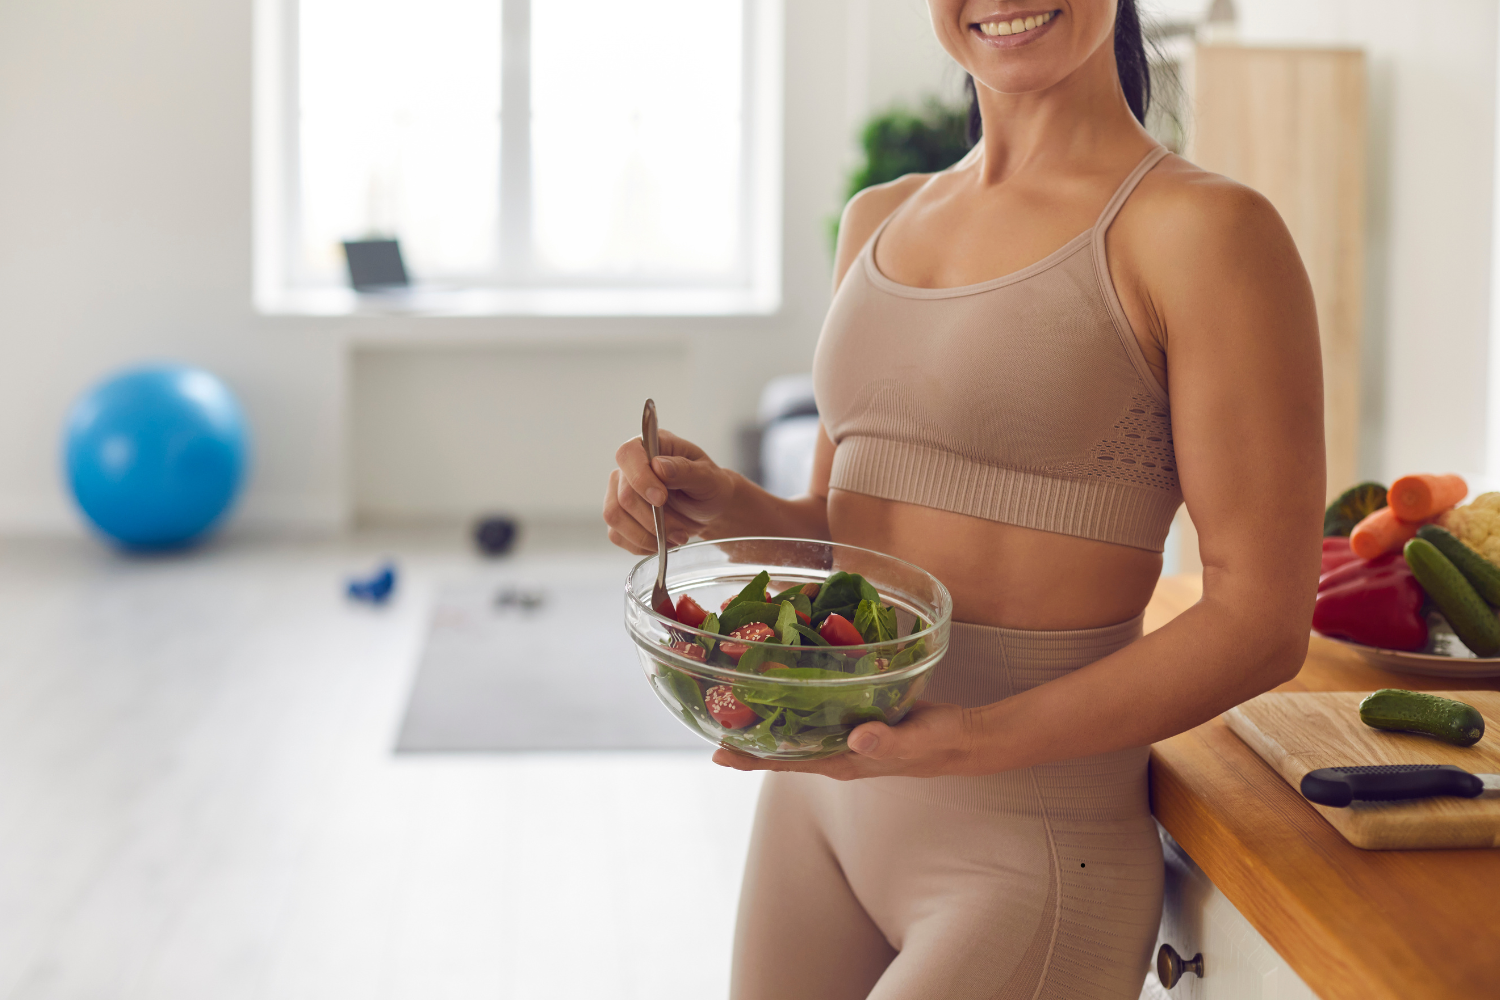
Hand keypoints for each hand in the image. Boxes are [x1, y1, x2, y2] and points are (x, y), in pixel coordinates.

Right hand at [603, 429, 738, 554]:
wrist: (708, 509)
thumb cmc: (709, 486)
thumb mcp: (707, 477)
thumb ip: (685, 470)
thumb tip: (659, 466)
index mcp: (651, 446)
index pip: (628, 455)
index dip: (640, 478)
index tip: (661, 499)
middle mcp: (629, 468)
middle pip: (624, 496)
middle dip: (654, 520)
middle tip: (680, 532)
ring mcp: (619, 492)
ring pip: (615, 517)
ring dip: (647, 536)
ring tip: (675, 538)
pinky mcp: (619, 516)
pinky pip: (617, 535)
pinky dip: (641, 544)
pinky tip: (661, 542)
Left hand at [710, 702, 979, 778]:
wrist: (961, 739)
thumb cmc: (938, 742)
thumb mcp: (916, 740)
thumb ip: (888, 740)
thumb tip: (855, 737)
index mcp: (843, 761)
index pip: (787, 763)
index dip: (750, 759)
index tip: (716, 752)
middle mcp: (835, 752)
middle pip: (780, 748)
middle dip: (747, 736)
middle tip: (709, 714)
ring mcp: (842, 737)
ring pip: (795, 729)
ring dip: (766, 716)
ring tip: (734, 696)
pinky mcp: (852, 717)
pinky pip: (814, 710)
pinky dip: (794, 698)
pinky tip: (782, 678)